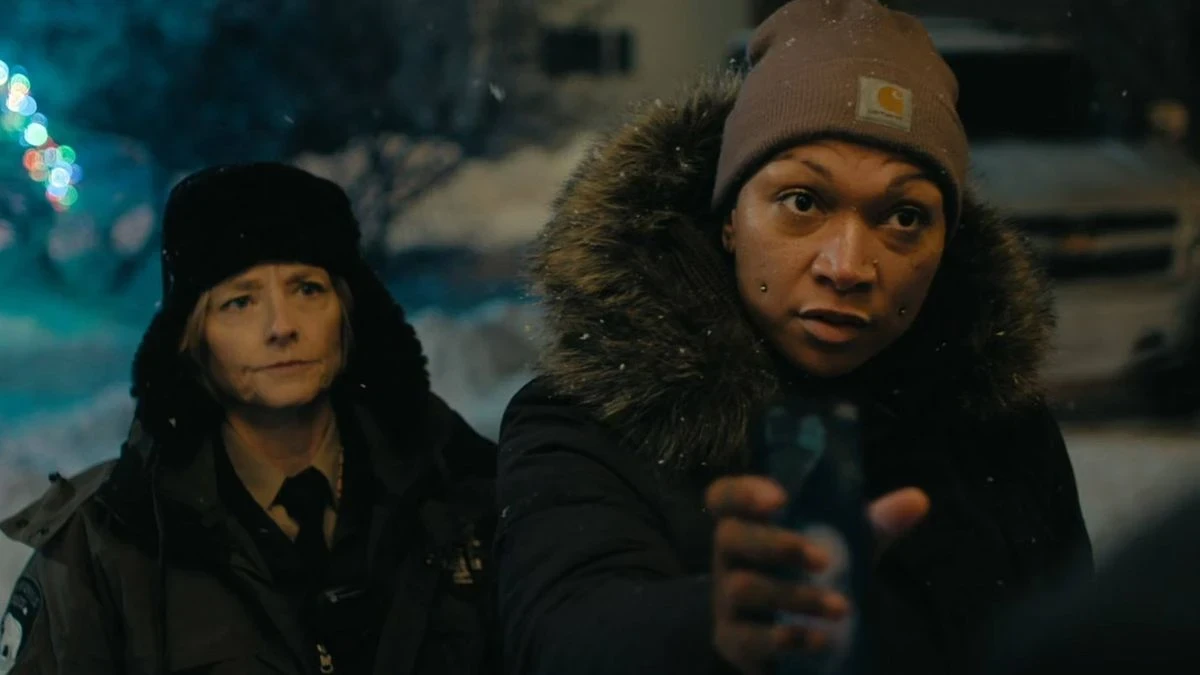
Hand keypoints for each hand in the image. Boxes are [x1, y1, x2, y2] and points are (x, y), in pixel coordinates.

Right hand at [706, 476, 929, 674]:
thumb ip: (874, 523)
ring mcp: (725, 600)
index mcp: (749, 523)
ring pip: (743, 588)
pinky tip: (822, 640)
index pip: (724, 496)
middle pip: (730, 537)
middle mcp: (728, 557)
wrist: (795, 639)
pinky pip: (749, 637)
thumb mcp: (846, 546)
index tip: (780, 498)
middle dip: (775, 545)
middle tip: (824, 559)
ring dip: (795, 597)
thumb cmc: (814, 576)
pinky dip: (788, 637)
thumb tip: (918, 500)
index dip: (742, 491)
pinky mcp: (732, 639)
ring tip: (842, 607)